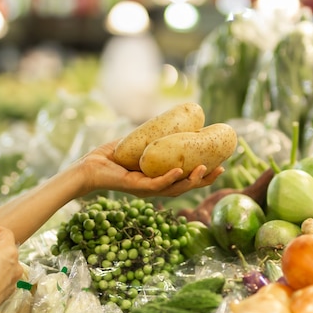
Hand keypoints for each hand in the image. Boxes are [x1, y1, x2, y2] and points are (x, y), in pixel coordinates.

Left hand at [75, 140, 224, 197]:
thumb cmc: (111, 156)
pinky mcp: (136, 188)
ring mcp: (146, 189)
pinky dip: (169, 179)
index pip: (185, 180)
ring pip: (175, 188)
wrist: (90, 165)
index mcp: (158, 179)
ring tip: (206, 169)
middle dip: (205, 180)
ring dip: (191, 180)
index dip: (203, 175)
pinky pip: (156, 185)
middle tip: (221, 169)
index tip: (220, 164)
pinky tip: (179, 172)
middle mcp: (155, 187)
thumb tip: (172, 122)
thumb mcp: (139, 145)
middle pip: (186, 187)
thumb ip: (154, 138)